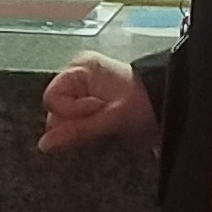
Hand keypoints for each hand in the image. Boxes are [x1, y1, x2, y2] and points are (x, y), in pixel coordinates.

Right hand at [40, 55, 157, 157]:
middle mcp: (77, 73)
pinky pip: (74, 117)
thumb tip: (45, 144)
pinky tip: (100, 125)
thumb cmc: (144, 102)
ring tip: (105, 122)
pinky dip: (85, 125)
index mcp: (80, 68)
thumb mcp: (111, 118)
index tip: (96, 112)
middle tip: (102, 120)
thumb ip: (77, 130)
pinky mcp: (88, 99)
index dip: (70, 112)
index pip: (52, 99)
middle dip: (75, 121)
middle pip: (55, 108)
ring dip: (81, 125)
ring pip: (64, 116)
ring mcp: (82, 86)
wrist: (167, 101)